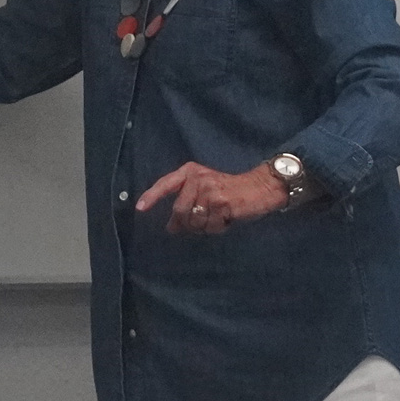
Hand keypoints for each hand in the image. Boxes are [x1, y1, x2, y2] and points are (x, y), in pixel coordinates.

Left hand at [134, 161, 291, 235]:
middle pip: (179, 211)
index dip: (152, 196)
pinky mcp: (221, 202)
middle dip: (188, 224)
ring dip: (205, 227)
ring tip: (218, 217)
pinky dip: (217, 228)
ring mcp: (209, 189)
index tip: (140, 208)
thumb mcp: (205, 190)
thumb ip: (186, 204)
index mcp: (190, 172)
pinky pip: (210, 226)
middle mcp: (197, 178)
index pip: (166, 183)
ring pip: (194, 222)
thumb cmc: (229, 191)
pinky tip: (226, 218)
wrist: (259, 188)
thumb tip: (171, 227)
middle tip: (203, 222)